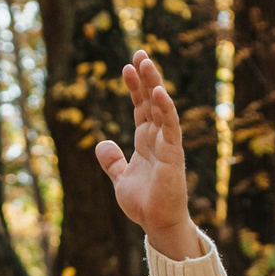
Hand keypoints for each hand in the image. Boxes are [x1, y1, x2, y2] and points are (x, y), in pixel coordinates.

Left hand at [95, 52, 205, 259]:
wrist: (156, 224)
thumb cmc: (143, 203)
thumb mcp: (120, 179)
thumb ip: (112, 161)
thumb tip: (101, 144)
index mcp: (145, 141)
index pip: (141, 107)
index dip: (135, 87)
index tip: (127, 66)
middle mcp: (157, 138)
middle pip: (151, 100)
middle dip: (146, 76)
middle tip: (139, 52)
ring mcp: (167, 144)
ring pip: (162, 107)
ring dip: (155, 84)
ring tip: (146, 62)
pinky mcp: (173, 155)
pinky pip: (170, 127)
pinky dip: (165, 110)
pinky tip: (158, 93)